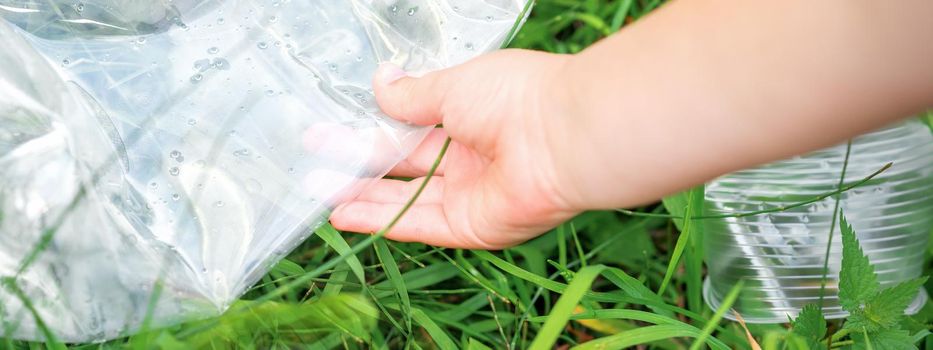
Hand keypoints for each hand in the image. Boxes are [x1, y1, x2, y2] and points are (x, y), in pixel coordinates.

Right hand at [329, 49, 581, 248]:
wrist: (560, 136)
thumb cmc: (513, 97)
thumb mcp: (453, 87)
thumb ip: (413, 95)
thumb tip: (381, 81)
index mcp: (467, 117)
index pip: (408, 127)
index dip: (368, 129)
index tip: (328, 128)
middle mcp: (468, 158)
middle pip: (402, 165)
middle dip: (357, 164)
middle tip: (312, 163)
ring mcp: (469, 194)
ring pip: (406, 198)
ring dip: (362, 196)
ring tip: (319, 193)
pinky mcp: (471, 226)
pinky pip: (419, 225)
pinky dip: (382, 221)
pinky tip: (345, 216)